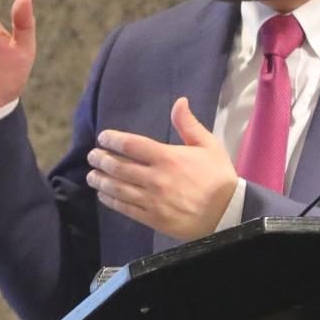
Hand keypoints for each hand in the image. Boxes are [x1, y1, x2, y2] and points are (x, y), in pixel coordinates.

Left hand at [86, 97, 238, 240]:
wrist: (228, 213)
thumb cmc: (218, 177)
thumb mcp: (209, 145)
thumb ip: (189, 124)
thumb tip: (180, 101)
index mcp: (167, 157)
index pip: (131, 145)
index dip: (112, 139)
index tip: (103, 138)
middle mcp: (156, 178)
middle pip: (118, 166)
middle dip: (100, 160)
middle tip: (92, 156)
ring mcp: (152, 200)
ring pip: (118, 188)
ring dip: (100, 180)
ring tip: (91, 175)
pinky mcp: (153, 218)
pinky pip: (125, 208)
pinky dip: (110, 200)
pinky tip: (103, 195)